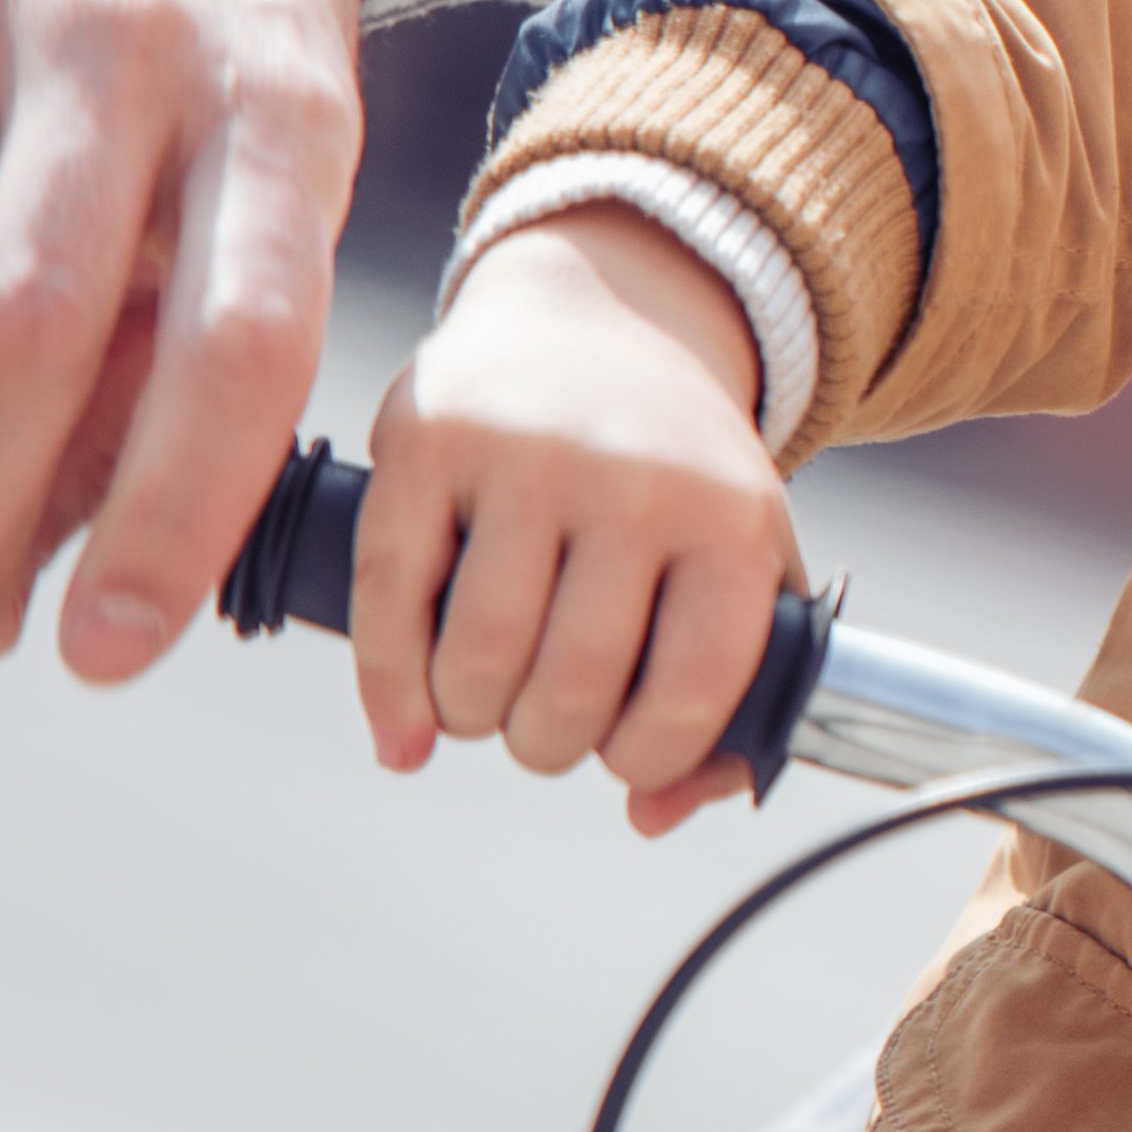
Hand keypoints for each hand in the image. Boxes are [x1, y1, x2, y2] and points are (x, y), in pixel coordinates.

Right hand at [352, 209, 795, 832]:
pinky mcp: (427, 438)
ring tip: (482, 704)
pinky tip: (404, 726)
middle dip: (548, 744)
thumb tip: (652, 814)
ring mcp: (526, 454)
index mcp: (729, 519)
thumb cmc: (679, 478)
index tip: (624, 757)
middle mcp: (633, 481)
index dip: (650, 755)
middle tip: (540, 730)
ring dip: (470, 717)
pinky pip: (388, 598)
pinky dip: (389, 689)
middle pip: (573, 686)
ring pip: (478, 656)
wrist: (603, 317)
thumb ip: (733, 700)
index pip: (696, 687)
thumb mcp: (743, 563)